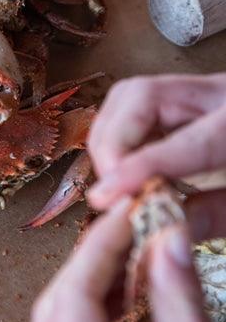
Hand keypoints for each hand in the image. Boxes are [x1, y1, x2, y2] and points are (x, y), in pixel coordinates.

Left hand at [24, 194, 225, 321]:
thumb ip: (184, 318)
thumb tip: (169, 246)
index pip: (72, 296)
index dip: (100, 246)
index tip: (131, 212)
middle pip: (53, 304)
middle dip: (91, 258)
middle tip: (134, 224)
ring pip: (50, 321)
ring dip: (87, 283)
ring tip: (134, 253)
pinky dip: (84, 312)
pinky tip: (119, 296)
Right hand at [87, 73, 225, 208]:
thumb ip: (216, 214)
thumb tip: (162, 232)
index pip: (188, 139)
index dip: (142, 167)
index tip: (106, 194)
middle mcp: (216, 92)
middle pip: (140, 97)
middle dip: (112, 147)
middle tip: (110, 191)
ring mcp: (195, 89)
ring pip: (126, 98)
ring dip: (109, 143)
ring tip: (117, 182)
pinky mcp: (179, 96)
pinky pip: (131, 108)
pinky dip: (117, 139)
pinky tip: (127, 167)